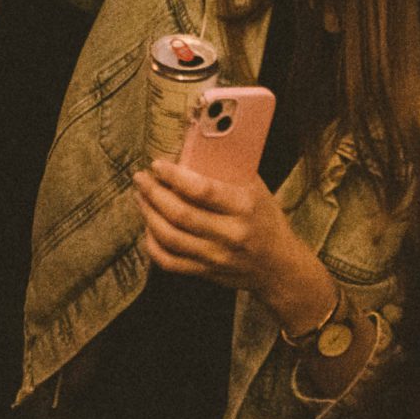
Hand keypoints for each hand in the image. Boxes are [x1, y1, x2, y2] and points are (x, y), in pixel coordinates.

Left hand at [132, 156, 317, 317]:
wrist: (279, 265)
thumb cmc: (265, 219)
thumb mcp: (256, 189)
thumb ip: (229, 171)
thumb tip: (193, 145)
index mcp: (244, 207)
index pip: (203, 191)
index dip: (175, 176)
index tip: (158, 164)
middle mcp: (230, 234)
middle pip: (181, 214)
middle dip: (153, 193)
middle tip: (141, 178)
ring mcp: (216, 257)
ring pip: (170, 238)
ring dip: (149, 214)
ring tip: (140, 197)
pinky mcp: (206, 272)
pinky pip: (169, 262)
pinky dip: (152, 244)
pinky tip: (148, 227)